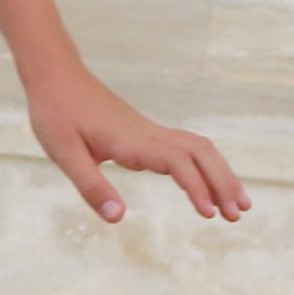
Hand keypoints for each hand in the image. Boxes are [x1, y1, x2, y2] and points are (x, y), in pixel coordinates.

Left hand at [24, 65, 247, 224]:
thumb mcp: (64, 154)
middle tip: (237, 216)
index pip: (177, 163)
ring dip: (221, 174)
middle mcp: (148, 134)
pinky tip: (208, 184)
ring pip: (199, 148)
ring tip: (237, 205)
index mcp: (131, 142)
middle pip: (201, 154)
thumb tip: (119, 218)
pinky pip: (187, 147)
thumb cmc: (56, 114)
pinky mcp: (147, 131)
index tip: (210, 214)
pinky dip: (206, 166)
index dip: (197, 187)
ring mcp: (151, 131)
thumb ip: (91, 186)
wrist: (56, 76)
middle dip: (223, 183)